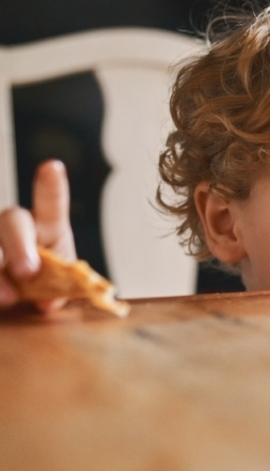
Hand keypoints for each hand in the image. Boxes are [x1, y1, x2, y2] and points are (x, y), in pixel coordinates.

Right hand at [0, 160, 76, 310]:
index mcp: (47, 228)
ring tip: (7, 297)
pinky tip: (0, 301)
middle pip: (11, 221)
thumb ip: (60, 289)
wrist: (25, 303)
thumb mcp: (62, 288)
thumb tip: (47, 301)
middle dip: (19, 244)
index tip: (52, 167)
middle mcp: (16, 230)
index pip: (50, 204)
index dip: (50, 186)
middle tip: (29, 270)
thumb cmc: (48, 288)